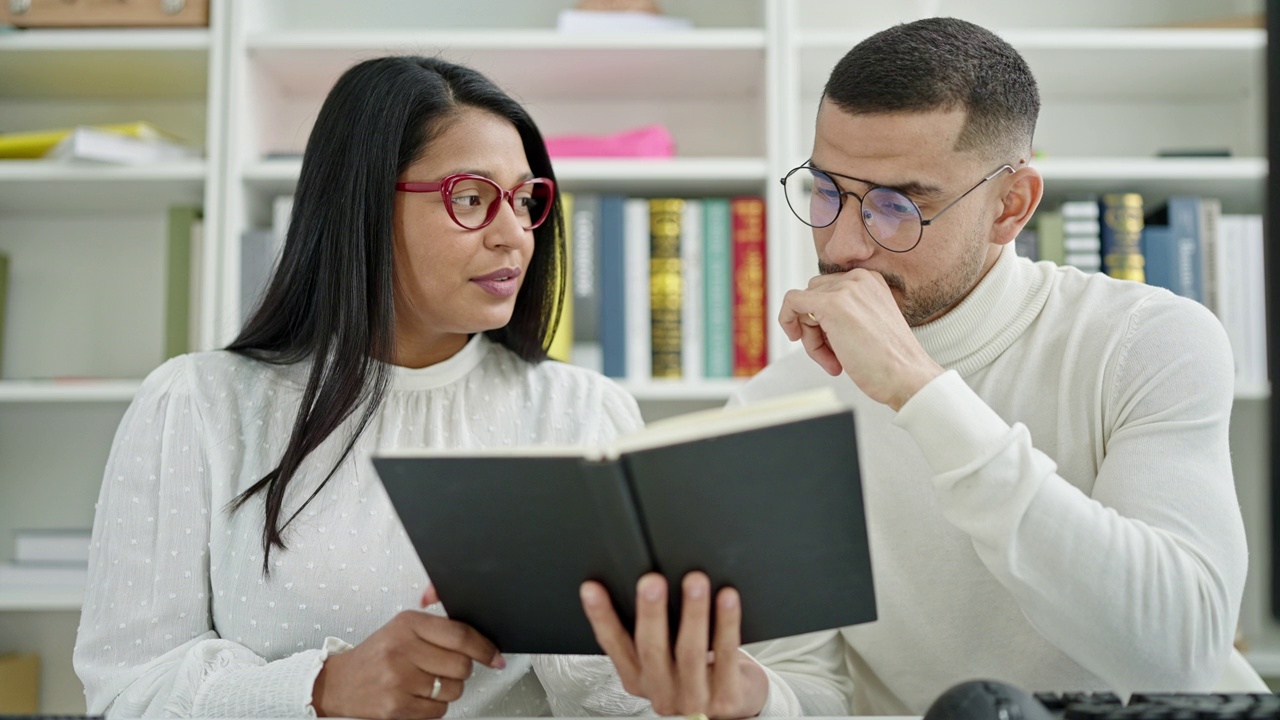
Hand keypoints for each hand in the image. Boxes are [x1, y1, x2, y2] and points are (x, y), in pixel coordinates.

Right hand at [312, 598, 504, 719]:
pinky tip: (417, 696)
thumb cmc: (375, 656)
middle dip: (461, 670)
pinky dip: (434, 706)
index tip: (495, 656)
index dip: (484, 647)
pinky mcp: (396, 706)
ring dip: (447, 690)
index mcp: (407, 624)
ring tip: (425, 683)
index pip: (460, 634)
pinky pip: (438, 710)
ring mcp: (399, 679)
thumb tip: (479, 642)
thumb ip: (437, 630)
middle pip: (461, 665)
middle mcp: (402, 649)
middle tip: (445, 669)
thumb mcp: (402, 629)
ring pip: (453, 689)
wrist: (338, 683)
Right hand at [580, 571, 768, 718]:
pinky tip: (727, 599)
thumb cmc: (699, 673)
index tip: (592, 588)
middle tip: (651, 581)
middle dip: (651, 612)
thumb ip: (653, 632)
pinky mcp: (727, 698)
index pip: (614, 645)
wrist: (736, 708)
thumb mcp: (666, 658)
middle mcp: (662, 692)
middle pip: (651, 649)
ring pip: (690, 651)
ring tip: (695, 581)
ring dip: (692, 612)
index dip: (601, 616)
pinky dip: (726, 624)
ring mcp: (694, 698)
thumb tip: (645, 582)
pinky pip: (727, 655)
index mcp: (639, 679)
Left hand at [778, 269, 943, 409]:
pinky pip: (792, 302)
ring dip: (811, 338)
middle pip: (814, 296)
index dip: (825, 321)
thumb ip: (844, 313)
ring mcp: (846, 289)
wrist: (907, 377)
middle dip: (816, 329)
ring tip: (834, 361)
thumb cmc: (890, 361)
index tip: (835, 346)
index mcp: (870, 280)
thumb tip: (808, 314)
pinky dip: (786, 320)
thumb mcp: (868, 325)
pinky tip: (796, 338)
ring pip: (804, 305)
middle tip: (833, 356)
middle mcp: (859, 279)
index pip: (828, 291)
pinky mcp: (831, 304)